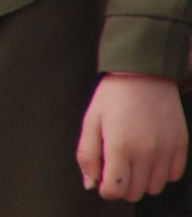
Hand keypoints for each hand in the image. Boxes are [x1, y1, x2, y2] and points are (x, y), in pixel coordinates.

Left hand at [77, 72, 187, 199]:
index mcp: (119, 146)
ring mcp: (166, 150)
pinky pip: (173, 175)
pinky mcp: (180, 145)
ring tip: (133, 160)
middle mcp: (145, 152)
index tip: (104, 179)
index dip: (106, 189)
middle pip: (135, 193)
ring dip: (142, 180)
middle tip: (117, 168)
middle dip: (123, 186)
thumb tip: (91, 184)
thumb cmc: (113, 96)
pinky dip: (162, 172)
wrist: (144, 74)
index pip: (115, 190)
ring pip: (155, 187)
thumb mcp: (90, 121)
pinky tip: (151, 156)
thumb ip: (87, 155)